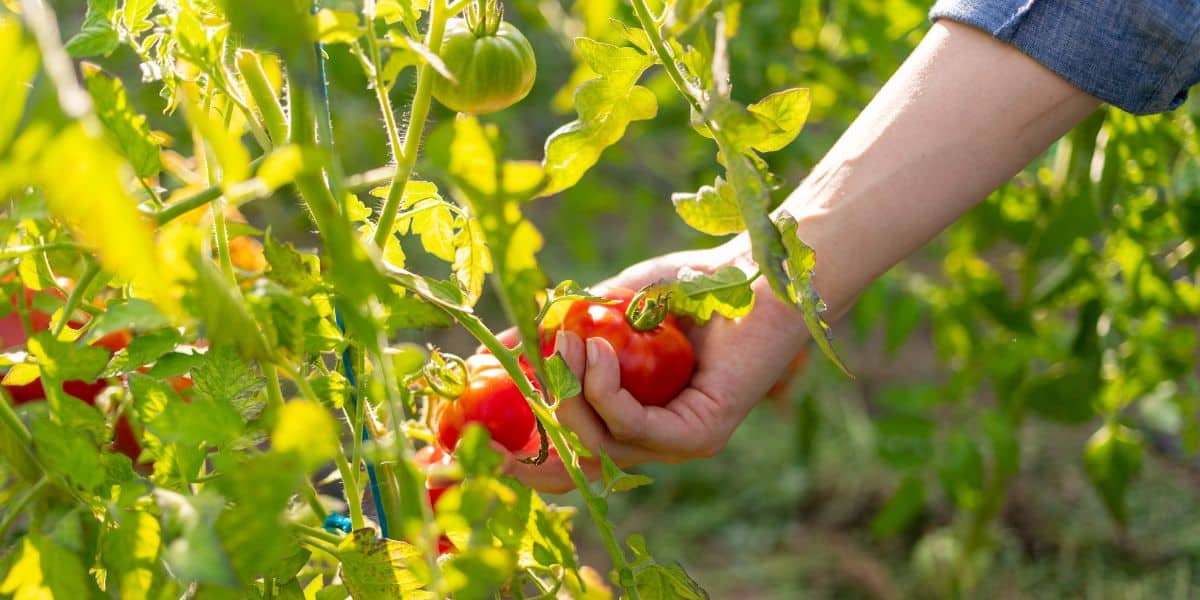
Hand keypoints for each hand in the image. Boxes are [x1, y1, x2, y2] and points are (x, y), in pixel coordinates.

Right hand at [500, 238, 811, 492]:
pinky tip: (596, 349)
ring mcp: (678, 442)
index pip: (567, 447)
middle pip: (575, 456)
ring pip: (600, 443)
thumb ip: (560, 331)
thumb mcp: (609, 308)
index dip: (521, 437)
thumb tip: (491, 348)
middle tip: (499, 378)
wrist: (761, 268)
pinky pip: (633, 425)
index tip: (475, 406)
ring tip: (564, 341)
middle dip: (534, 420)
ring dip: (570, 392)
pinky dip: (605, 390)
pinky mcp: (700, 434)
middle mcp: (654, 438)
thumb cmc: (692, 284)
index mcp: (632, 416)